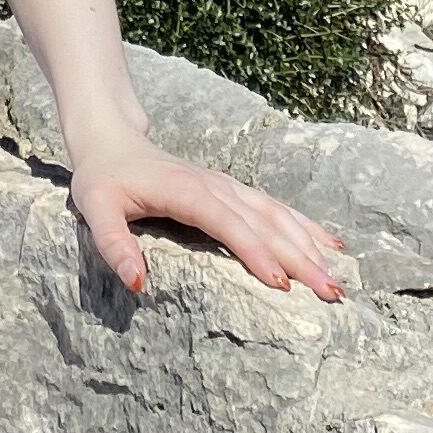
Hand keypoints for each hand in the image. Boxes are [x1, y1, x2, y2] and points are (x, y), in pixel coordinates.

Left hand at [69, 136, 347, 303]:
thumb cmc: (102, 178)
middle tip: (331, 293)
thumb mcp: (93, 209)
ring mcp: (228, 186)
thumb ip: (113, 244)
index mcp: (186, 191)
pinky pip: (276, 208)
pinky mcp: (233, 191)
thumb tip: (137, 283)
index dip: (254, 252)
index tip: (281, 284)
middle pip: (264, 222)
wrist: (111, 138)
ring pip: (277, 215)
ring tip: (339, 276)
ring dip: (309, 244)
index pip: (227, 224)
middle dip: (300, 257)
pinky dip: (305, 226)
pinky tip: (331, 244)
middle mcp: (215, 186)